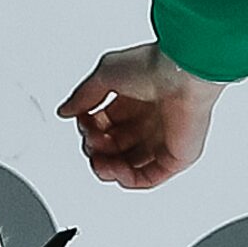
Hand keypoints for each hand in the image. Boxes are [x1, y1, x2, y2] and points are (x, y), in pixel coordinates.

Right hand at [56, 43, 225, 189]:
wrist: (182, 75)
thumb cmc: (151, 67)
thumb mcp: (104, 75)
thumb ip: (83, 96)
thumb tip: (65, 112)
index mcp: (131, 103)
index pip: (102, 126)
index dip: (88, 128)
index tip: (83, 121)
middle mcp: (145, 123)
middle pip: (111, 148)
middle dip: (95, 148)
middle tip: (93, 140)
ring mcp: (160, 142)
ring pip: (127, 167)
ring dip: (107, 168)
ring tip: (100, 162)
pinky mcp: (174, 158)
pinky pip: (148, 178)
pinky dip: (127, 179)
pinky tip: (115, 169)